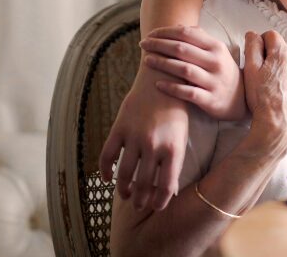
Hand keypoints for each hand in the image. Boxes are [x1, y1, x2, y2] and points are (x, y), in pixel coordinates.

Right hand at [98, 48, 190, 211]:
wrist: (162, 78)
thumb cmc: (176, 110)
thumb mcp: (181, 135)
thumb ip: (173, 160)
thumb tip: (166, 189)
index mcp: (174, 148)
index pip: (166, 186)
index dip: (160, 201)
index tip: (156, 206)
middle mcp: (153, 145)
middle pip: (144, 183)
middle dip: (141, 199)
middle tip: (139, 206)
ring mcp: (135, 137)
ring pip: (124, 174)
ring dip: (124, 189)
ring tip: (126, 195)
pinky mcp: (119, 128)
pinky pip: (107, 155)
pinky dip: (105, 171)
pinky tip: (107, 179)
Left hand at [140, 25, 247, 120]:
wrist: (241, 99)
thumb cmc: (223, 71)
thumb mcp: (217, 52)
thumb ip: (200, 38)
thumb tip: (178, 26)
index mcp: (216, 47)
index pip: (187, 34)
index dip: (166, 32)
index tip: (151, 34)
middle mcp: (215, 62)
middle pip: (182, 49)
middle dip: (159, 45)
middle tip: (143, 44)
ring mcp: (213, 81)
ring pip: (183, 69)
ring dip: (162, 64)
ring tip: (146, 60)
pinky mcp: (210, 99)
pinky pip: (187, 93)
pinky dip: (171, 88)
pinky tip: (157, 84)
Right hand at [242, 31, 286, 146]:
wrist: (279, 124)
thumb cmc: (261, 99)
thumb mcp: (250, 71)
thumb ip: (252, 46)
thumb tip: (254, 34)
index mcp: (282, 53)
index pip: (271, 36)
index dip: (262, 45)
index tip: (259, 58)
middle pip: (283, 49)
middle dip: (274, 57)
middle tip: (266, 76)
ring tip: (278, 85)